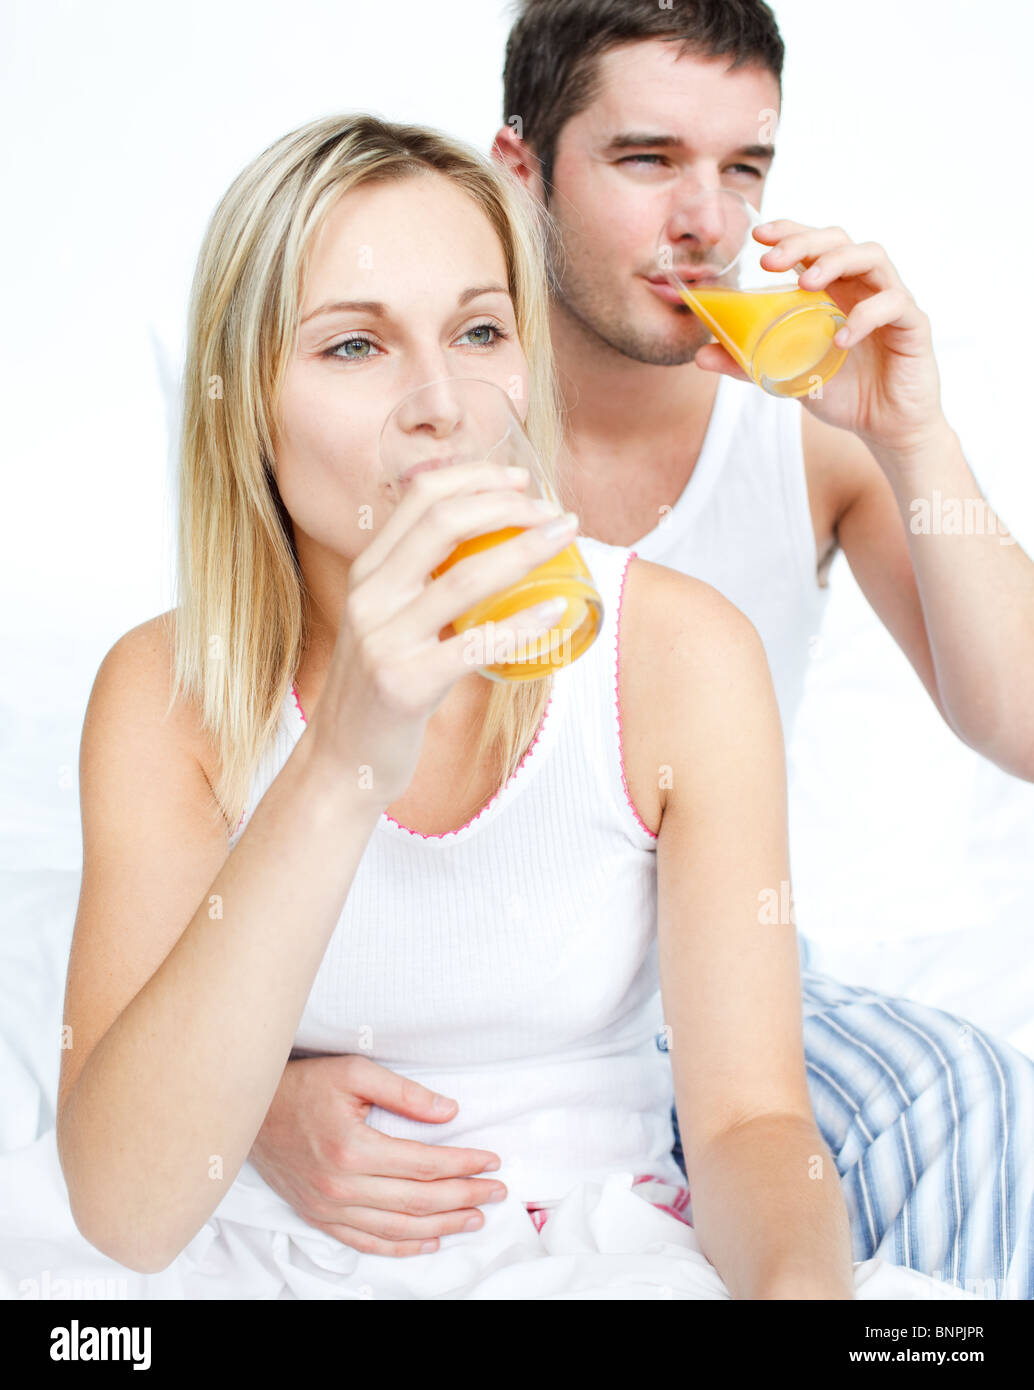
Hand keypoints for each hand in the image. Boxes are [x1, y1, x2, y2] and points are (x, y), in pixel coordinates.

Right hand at [248, 1055, 507, 1256]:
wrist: (248, 1108)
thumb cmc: (303, 1085)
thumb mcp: (355, 1072)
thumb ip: (404, 1093)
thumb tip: (449, 1112)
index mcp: (353, 1148)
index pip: (425, 1164)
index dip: (464, 1164)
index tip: (491, 1161)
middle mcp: (341, 1186)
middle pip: (418, 1201)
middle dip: (464, 1196)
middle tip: (496, 1191)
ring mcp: (328, 1207)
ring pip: (397, 1229)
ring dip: (442, 1226)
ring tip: (474, 1217)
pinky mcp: (318, 1216)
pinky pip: (366, 1242)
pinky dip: (401, 1247)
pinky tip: (428, 1241)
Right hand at [305, 459, 576, 805]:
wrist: (342, 759)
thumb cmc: (380, 689)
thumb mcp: (388, 623)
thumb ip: (421, 586)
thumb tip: (492, 550)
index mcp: (367, 572)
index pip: (420, 498)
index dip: (475, 478)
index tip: (521, 481)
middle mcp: (370, 597)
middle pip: (443, 523)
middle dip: (507, 505)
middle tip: (553, 511)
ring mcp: (384, 640)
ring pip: (464, 578)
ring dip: (526, 550)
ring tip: (565, 539)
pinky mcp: (405, 685)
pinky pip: (475, 646)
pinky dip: (523, 624)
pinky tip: (557, 610)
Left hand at [695, 220, 946, 455]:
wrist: (885, 428)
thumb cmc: (841, 392)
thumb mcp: (787, 375)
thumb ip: (748, 363)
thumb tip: (700, 356)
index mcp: (833, 288)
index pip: (813, 243)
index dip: (789, 231)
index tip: (758, 235)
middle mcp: (862, 285)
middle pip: (839, 239)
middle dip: (804, 241)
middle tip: (770, 261)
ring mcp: (890, 300)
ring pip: (872, 257)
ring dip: (836, 263)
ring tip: (806, 284)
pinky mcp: (913, 324)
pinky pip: (893, 305)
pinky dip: (866, 314)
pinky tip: (842, 335)